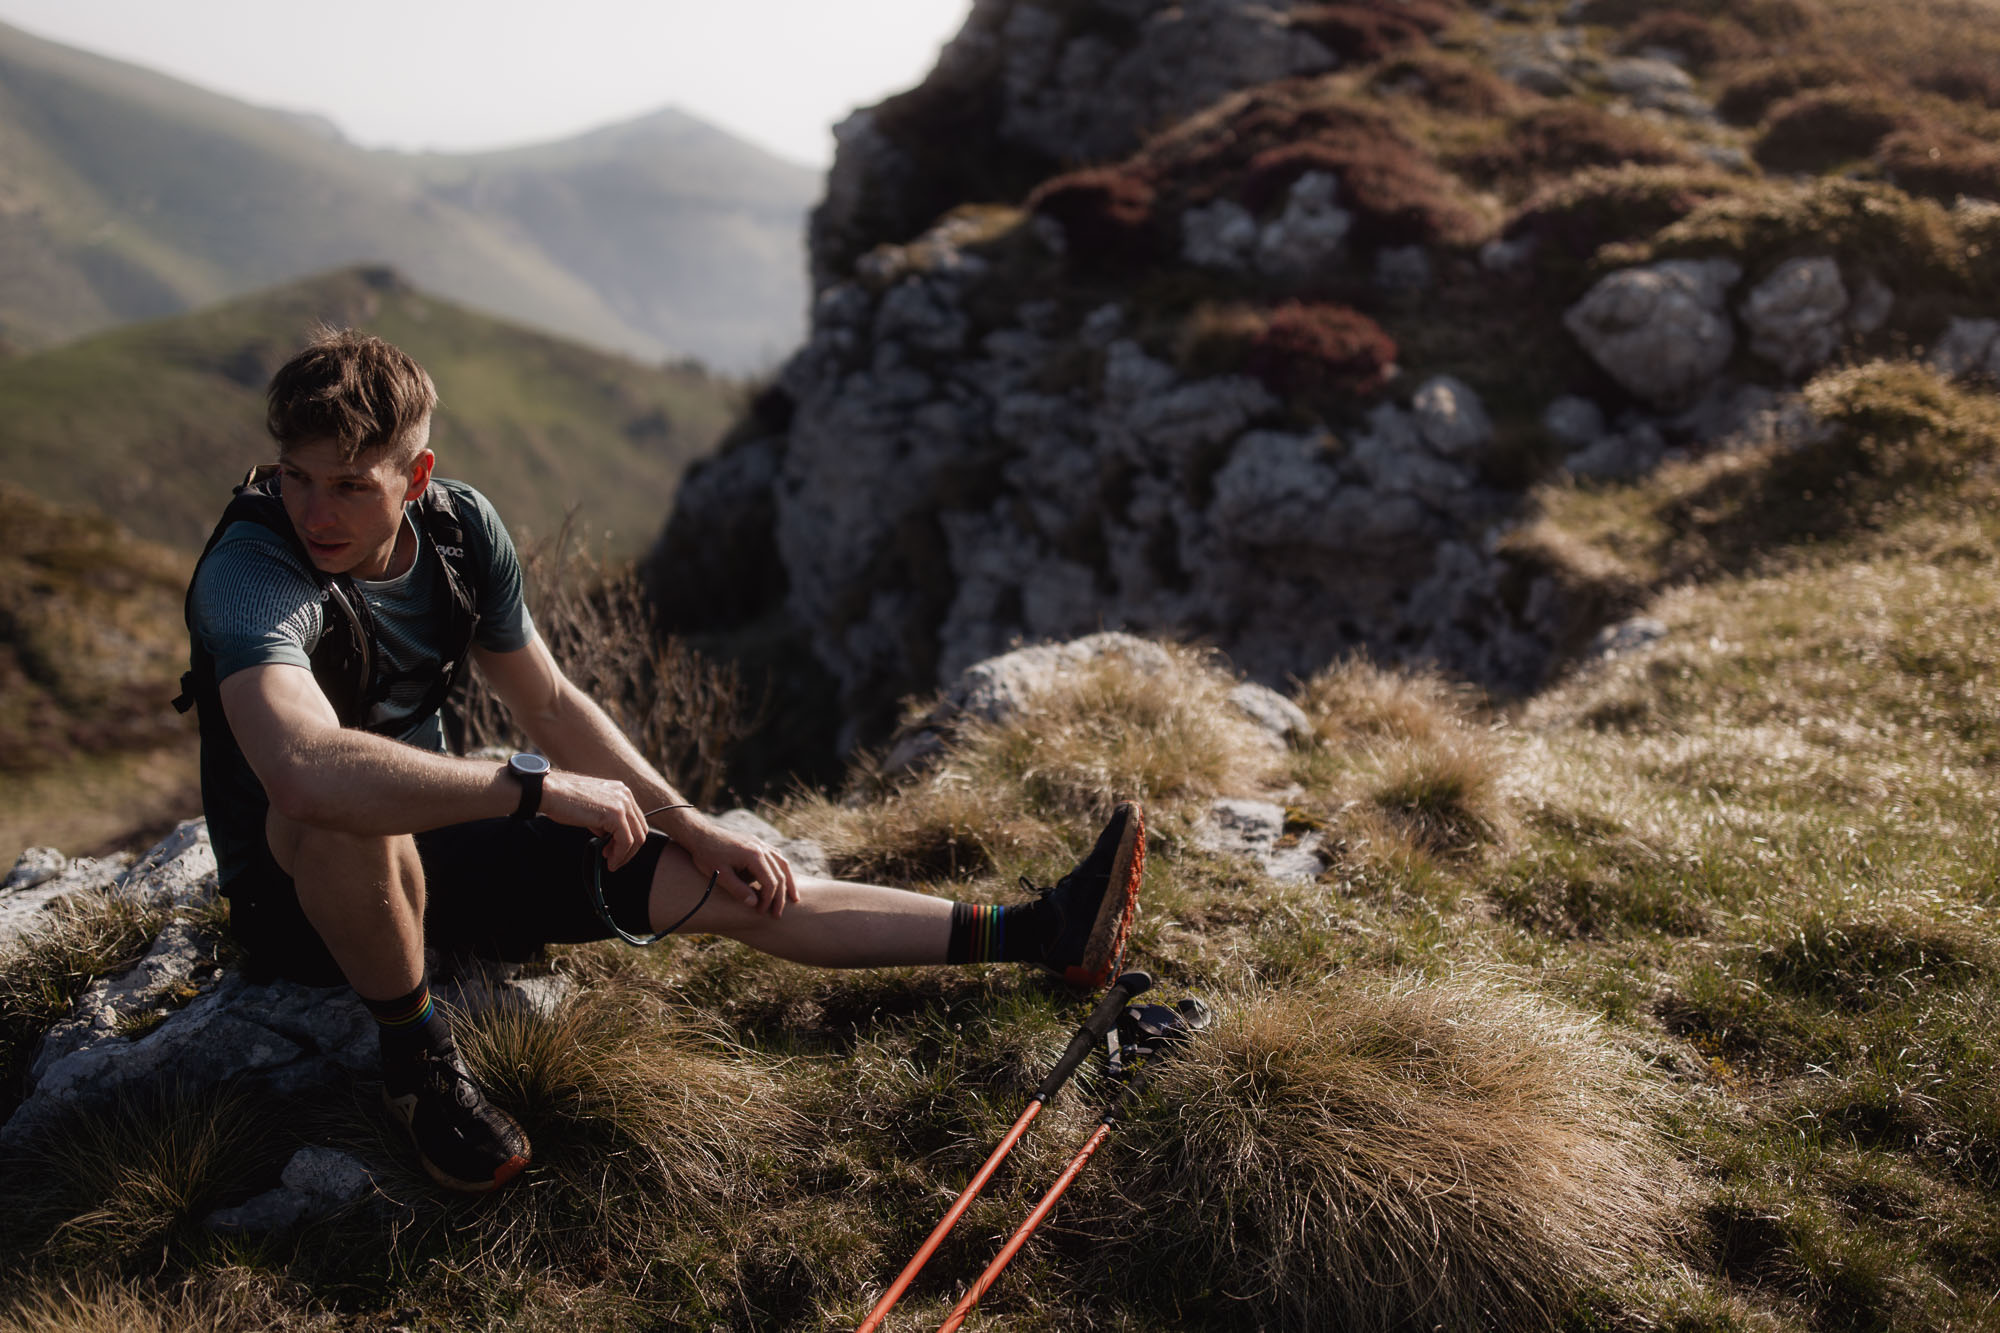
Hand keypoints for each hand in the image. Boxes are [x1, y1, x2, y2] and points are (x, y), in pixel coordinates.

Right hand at [536, 771, 648, 869]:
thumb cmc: (563, 800)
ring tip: (611, 862)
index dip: (629, 839)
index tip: (614, 851)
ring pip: (637, 837)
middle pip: (640, 829)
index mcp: (621, 791)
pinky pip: (626, 841)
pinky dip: (620, 855)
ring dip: (625, 855)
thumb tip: (607, 836)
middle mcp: (625, 795)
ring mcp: (622, 803)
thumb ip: (604, 820)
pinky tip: (609, 860)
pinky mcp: (616, 814)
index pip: (636, 820)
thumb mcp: (591, 808)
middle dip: (629, 849)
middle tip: (614, 860)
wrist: (549, 792)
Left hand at [669, 814, 798, 916]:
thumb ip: (738, 890)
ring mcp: (761, 844)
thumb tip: (754, 904)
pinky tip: (783, 878)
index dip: (768, 900)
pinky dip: (782, 869)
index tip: (761, 912)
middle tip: (777, 914)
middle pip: (780, 875)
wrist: (700, 834)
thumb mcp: (720, 875)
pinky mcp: (757, 843)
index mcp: (754, 856)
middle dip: (780, 897)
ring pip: (782, 864)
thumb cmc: (707, 855)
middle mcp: (761, 848)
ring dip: (789, 882)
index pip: (770, 882)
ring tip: (793, 898)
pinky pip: (776, 856)